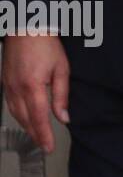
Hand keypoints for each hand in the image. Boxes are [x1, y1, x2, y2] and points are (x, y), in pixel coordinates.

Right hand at [1, 33, 70, 153]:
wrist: (26, 29)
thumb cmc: (46, 46)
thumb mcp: (62, 69)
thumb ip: (62, 95)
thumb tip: (63, 117)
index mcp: (33, 87)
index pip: (39, 117)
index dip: (44, 134)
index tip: (49, 147)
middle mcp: (17, 90)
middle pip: (26, 119)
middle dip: (36, 134)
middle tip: (45, 145)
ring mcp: (8, 87)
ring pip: (16, 114)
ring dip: (27, 126)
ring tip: (38, 135)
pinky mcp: (5, 83)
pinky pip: (10, 105)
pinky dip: (19, 115)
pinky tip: (25, 119)